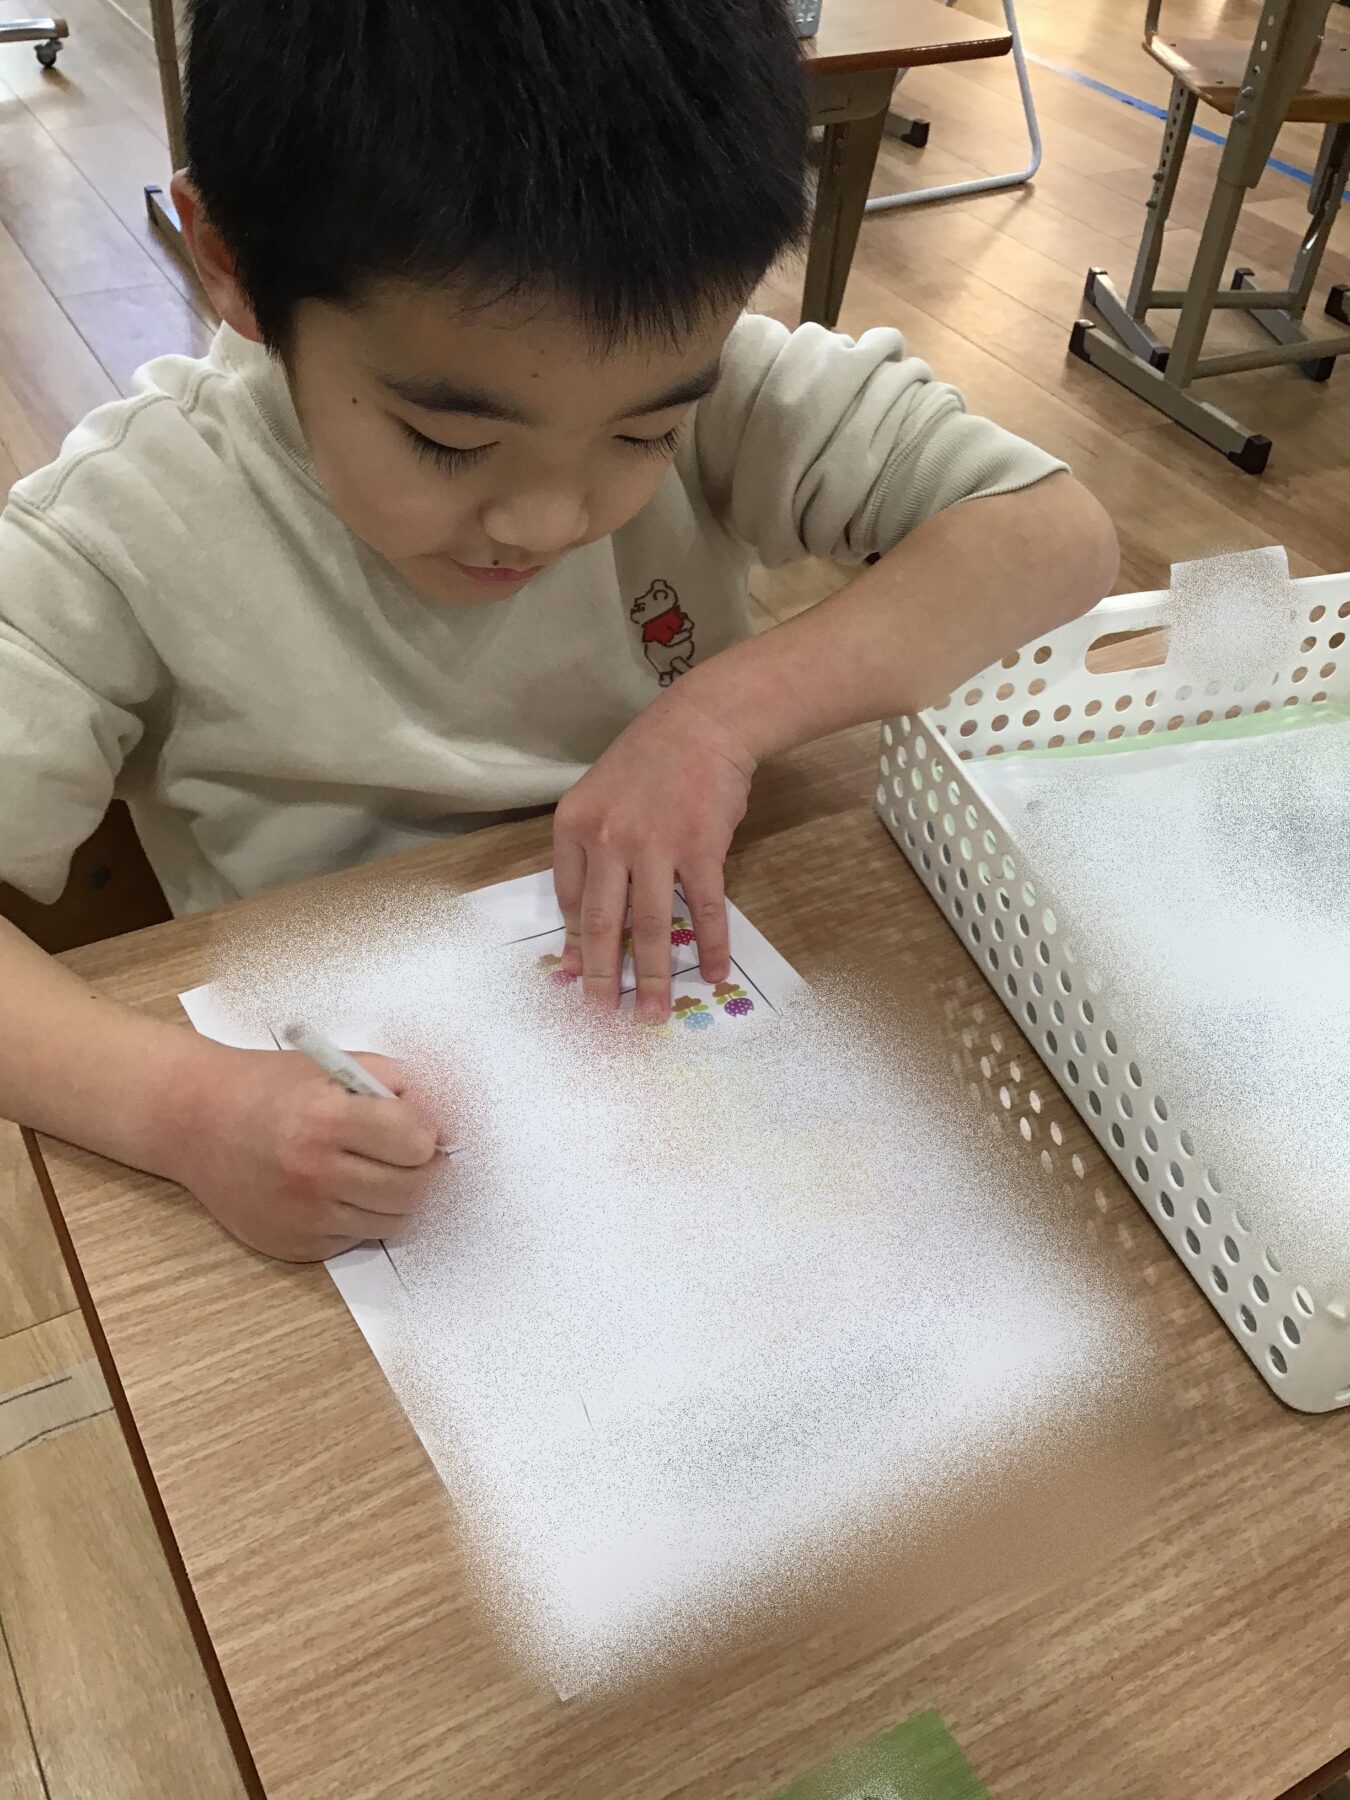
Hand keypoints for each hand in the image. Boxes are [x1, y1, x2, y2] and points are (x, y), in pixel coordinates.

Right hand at [170, 1045, 441, 1261]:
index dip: (426, 1136)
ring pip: (391, 1222)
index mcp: (324, 1119)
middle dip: (423, 1172)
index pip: (415, 1144)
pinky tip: (339, 1189)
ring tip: (376, 1170)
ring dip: (396, 1198)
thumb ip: (395, 1085)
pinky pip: (356, 1239)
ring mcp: (302, 1214)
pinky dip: (360, 1217)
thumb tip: (447, 1125)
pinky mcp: (294, 1244)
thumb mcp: (334, 1064)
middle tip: (412, 1157)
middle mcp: (312, 1172)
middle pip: (412, 1191)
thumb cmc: (269, 1088)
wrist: (196, 1121)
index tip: (419, 1131)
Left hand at [553, 690, 756, 1018]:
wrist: (705, 721)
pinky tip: (715, 973)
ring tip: (652, 1014)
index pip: (570, 899)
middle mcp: (608, 839)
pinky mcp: (700, 849)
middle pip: (603, 923)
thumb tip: (591, 910)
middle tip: (600, 1019)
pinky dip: (711, 945)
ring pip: (651, 926)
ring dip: (653, 976)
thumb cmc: (653, 757)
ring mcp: (655, 845)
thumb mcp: (602, 793)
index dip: (574, 944)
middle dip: (601, 978)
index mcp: (575, 826)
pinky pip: (704, 910)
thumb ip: (592, 847)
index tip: (575, 978)